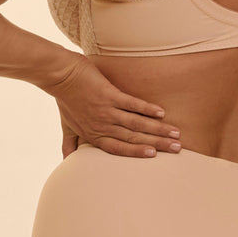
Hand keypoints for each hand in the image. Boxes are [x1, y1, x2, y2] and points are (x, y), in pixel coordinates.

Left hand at [47, 54, 181, 159]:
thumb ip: (70, 144)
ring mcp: (106, 110)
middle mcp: (102, 125)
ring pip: (136, 123)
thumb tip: (66, 161)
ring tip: (175, 133)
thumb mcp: (66, 126)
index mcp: (94, 134)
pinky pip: (131, 104)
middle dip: (157, 143)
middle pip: (133, 138)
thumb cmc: (64, 100)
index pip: (119, 148)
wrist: (60, 75)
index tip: (155, 155)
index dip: (138, 152)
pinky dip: (146, 108)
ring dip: (157, 128)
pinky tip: (161, 112)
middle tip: (177, 148)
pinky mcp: (108, 94)